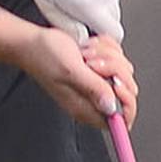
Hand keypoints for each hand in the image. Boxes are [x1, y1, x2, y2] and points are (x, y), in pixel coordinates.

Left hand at [12, 0, 123, 42]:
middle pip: (114, 19)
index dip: (103, 38)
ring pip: (113, 1)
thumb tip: (80, 38)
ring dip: (101, 3)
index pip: (113, 33)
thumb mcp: (46, 1)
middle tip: (80, 13)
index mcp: (89, 2)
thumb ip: (67, 25)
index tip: (91, 35)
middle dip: (101, 21)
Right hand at [15, 25, 138, 129]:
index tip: (116, 83)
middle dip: (115, 71)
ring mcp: (97, 83)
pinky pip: (117, 57)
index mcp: (85, 108)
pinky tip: (88, 48)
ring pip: (124, 71)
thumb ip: (93, 89)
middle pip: (127, 91)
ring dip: (108, 56)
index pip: (120, 120)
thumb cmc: (45, 56)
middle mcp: (93, 98)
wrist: (34, 41)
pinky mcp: (99, 69)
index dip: (126, 101)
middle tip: (93, 64)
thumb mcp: (70, 71)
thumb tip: (112, 107)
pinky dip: (106, 48)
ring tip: (86, 55)